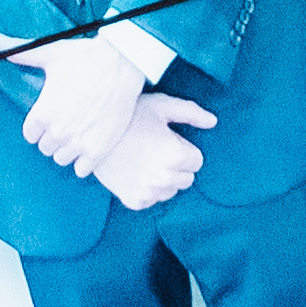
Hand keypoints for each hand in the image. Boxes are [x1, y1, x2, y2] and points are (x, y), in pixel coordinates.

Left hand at [16, 35, 150, 173]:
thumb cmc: (86, 56)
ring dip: (68, 149)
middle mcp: (57, 132)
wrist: (124, 61)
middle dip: (54, 136)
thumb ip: (21, 52)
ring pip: (62, 159)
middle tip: (68, 120)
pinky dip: (84, 161)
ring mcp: (78, 143)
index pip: (30, 134)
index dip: (40, 125)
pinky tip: (91, 144)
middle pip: (45, 147)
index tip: (51, 115)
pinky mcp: (98, 150)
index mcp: (42, 114)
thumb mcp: (50, 52)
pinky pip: (81, 169)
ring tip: (79, 131)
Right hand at [86, 91, 214, 211]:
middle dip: (177, 166)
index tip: (167, 141)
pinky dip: (147, 189)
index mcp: (176, 155)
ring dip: (164, 179)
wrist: (93, 134)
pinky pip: (152, 200)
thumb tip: (213, 122)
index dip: (184, 149)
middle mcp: (164, 177)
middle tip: (155, 151)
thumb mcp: (162, 106)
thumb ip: (191, 113)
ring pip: (170, 191)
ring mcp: (148, 191)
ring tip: (145, 162)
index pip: (197, 162)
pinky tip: (135, 173)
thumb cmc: (130, 116)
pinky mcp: (134, 200)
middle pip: (186, 179)